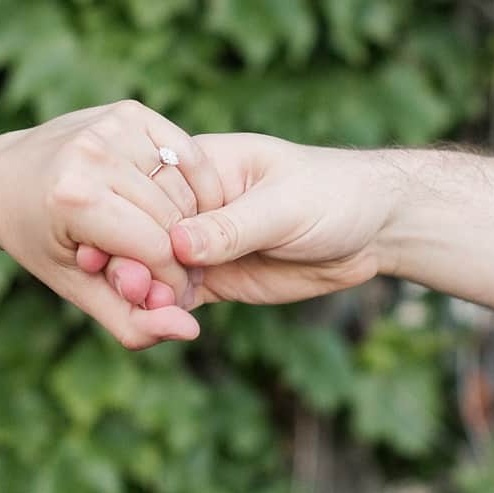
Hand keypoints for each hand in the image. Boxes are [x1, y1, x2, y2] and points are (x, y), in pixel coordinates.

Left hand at [0, 101, 225, 348]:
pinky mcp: (130, 111)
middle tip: (173, 273)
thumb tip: (190, 332)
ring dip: (191, 224)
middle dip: (183, 256)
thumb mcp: (76, 288)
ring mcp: (113, 126)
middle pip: (176, 220)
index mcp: (74, 198)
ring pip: (185, 189)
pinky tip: (181, 209)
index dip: (172, 282)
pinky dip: (195, 185)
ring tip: (172, 244)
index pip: (158, 250)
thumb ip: (131, 321)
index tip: (168, 296)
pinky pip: (187, 154)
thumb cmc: (37, 240)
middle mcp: (94, 154)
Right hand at [78, 134, 393, 310]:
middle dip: (127, 262)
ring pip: (148, 270)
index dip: (128, 223)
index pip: (146, 192)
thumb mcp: (285, 206)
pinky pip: (172, 299)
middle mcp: (189, 205)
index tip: (121, 252)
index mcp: (197, 166)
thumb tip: (178, 242)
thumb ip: (232, 226)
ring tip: (146, 313)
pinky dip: (161, 315)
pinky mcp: (211, 279)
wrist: (373, 229)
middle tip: (131, 288)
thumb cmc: (333, 194)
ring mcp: (198, 245)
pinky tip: (161, 326)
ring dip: (140, 294)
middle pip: (136, 234)